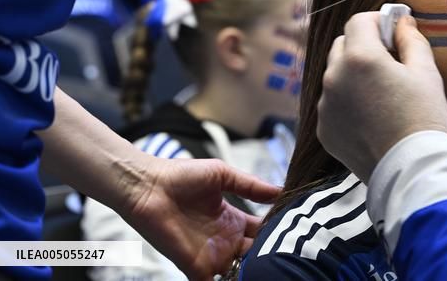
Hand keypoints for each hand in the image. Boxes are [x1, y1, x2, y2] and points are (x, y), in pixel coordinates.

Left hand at [118, 155, 279, 280]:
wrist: (148, 187)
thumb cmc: (182, 176)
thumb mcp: (223, 175)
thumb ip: (252, 186)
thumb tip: (282, 190)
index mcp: (234, 219)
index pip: (263, 231)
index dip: (278, 232)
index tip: (297, 231)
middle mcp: (226, 240)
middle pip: (256, 254)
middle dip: (272, 255)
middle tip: (292, 255)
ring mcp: (212, 255)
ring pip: (241, 271)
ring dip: (256, 270)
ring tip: (277, 269)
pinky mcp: (195, 267)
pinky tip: (247, 277)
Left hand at [317, 12, 446, 182]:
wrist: (411, 171)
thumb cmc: (424, 118)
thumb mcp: (426, 72)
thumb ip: (411, 39)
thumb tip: (402, 21)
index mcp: (360, 58)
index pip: (359, 21)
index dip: (378, 22)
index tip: (394, 33)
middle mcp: (334, 78)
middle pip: (343, 45)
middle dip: (364, 46)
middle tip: (390, 62)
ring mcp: (325, 106)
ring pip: (335, 75)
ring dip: (354, 74)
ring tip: (382, 94)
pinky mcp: (324, 130)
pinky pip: (333, 103)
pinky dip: (348, 101)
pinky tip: (372, 116)